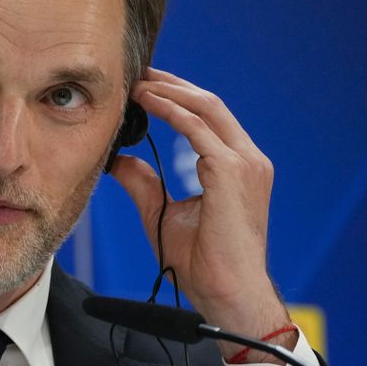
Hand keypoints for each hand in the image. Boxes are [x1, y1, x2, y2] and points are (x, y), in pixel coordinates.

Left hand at [110, 68, 294, 361]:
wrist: (225, 292)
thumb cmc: (201, 260)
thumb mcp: (162, 211)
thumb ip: (144, 181)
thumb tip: (118, 160)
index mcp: (238, 166)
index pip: (208, 116)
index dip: (176, 96)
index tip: (145, 86)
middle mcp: (248, 158)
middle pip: (208, 103)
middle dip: (171, 84)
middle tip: (137, 73)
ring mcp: (245, 163)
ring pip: (206, 107)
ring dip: (169, 91)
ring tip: (136, 83)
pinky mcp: (232, 172)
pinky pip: (197, 130)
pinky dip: (171, 111)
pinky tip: (146, 102)